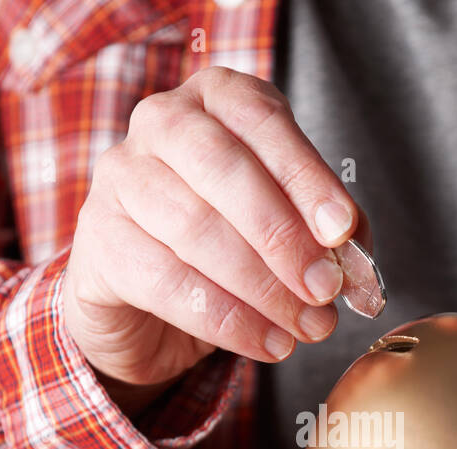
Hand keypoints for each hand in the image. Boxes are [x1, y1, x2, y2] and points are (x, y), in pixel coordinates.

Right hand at [62, 66, 365, 395]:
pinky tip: (267, 343)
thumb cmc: (224, 245)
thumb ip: (326, 233)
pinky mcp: (99, 240)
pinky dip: (227, 321)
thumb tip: (358, 266)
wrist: (143, 301)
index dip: (306, 177)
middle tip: (324, 288)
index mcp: (216, 98)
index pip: (262, 122)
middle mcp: (161, 123)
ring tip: (306, 326)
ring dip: (262, 288)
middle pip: (224, 169)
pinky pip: (168, 282)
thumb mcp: (284, 225)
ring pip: (196, 229)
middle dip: (283, 236)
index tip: (342, 229)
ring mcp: (120, 178)